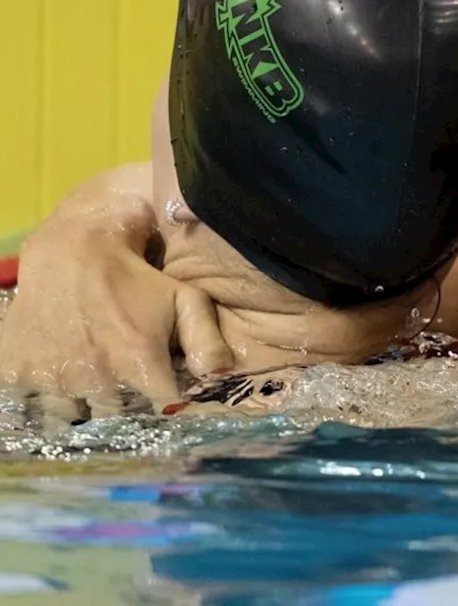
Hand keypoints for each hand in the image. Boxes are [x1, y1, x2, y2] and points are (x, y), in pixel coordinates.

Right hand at [0, 166, 234, 416]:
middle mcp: (95, 379)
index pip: (160, 411)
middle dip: (125, 408)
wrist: (70, 253)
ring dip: (83, 409)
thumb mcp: (183, 299)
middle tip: (126, 386)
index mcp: (138, 364)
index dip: (164, 405)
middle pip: (117, 419)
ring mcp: (52, 380)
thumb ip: (206, 339)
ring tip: (93, 385)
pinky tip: (59, 384)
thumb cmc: (135, 278)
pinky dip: (45, 404)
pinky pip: (32, 411)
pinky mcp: (17, 375)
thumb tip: (221, 376)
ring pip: (73, 420)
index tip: (162, 395)